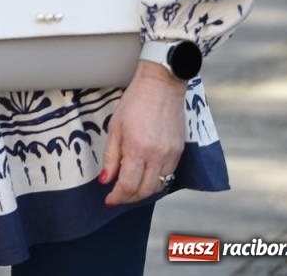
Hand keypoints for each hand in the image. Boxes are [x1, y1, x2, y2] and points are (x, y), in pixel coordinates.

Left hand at [101, 61, 186, 204]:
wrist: (161, 86)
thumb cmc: (134, 103)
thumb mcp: (115, 127)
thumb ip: (111, 157)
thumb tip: (106, 180)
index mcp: (138, 148)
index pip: (129, 184)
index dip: (118, 196)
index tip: (109, 200)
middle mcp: (158, 155)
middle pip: (145, 190)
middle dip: (129, 197)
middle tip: (117, 196)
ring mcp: (171, 154)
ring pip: (159, 185)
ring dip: (143, 191)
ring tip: (129, 188)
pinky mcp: (180, 151)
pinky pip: (168, 175)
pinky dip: (156, 180)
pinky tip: (144, 176)